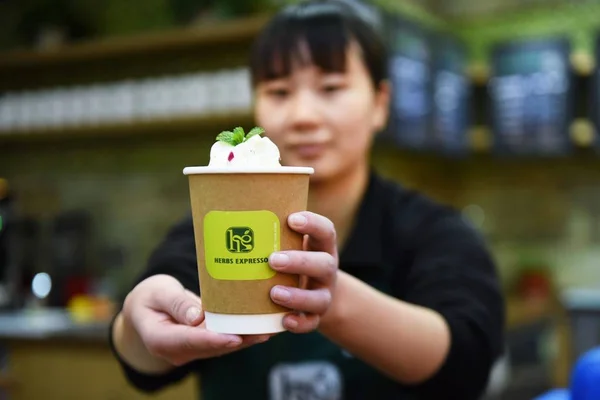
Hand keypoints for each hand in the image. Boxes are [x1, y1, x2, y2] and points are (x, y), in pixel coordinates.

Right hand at [118, 274, 270, 369]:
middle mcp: (178, 351)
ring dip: (247, 339)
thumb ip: (176, 303)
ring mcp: (191, 350)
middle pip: (212, 347)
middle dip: (240, 340)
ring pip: (222, 346)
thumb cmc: (149, 297)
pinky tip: (262, 327)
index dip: (214, 339)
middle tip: (264, 331)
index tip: (235, 337)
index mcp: (161, 339)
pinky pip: (224, 340)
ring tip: (270, 329)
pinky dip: (243, 334)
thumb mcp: (157, 293)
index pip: (190, 341)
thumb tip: (197, 316)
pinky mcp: (202, 344)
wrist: (144, 311)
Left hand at [269, 211, 338, 332]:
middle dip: (300, 262)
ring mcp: (323, 294)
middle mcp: (326, 270)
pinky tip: (285, 321)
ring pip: (319, 297)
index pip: (325, 230)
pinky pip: (311, 322)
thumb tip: (224, 214)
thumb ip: (269, 230)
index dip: (312, 224)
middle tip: (273, 259)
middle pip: (324, 264)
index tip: (291, 219)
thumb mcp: (288, 241)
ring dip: (297, 296)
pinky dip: (299, 322)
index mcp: (321, 246)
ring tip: (274, 293)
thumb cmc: (290, 256)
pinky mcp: (316, 316)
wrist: (312, 290)